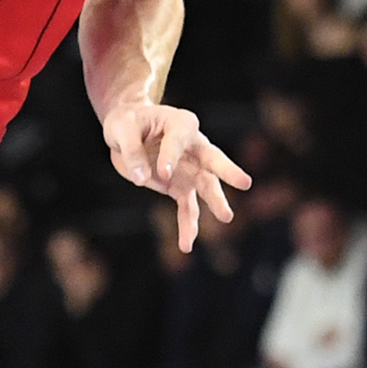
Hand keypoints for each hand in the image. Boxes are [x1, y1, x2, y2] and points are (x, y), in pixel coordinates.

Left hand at [102, 101, 251, 252]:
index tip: (162, 173)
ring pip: (206, 187)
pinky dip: (188, 225)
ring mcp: (190, 168)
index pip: (179, 141)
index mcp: (180, 123)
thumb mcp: (122, 128)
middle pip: (212, 159)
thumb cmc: (128, 122)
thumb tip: (142, 178)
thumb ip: (132, 151)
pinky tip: (186, 244)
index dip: (171, 157)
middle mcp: (192, 146)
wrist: (128, 131)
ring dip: (214, 202)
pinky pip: (188, 208)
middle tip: (244, 182)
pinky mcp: (180, 186)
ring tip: (226, 217)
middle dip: (226, 171)